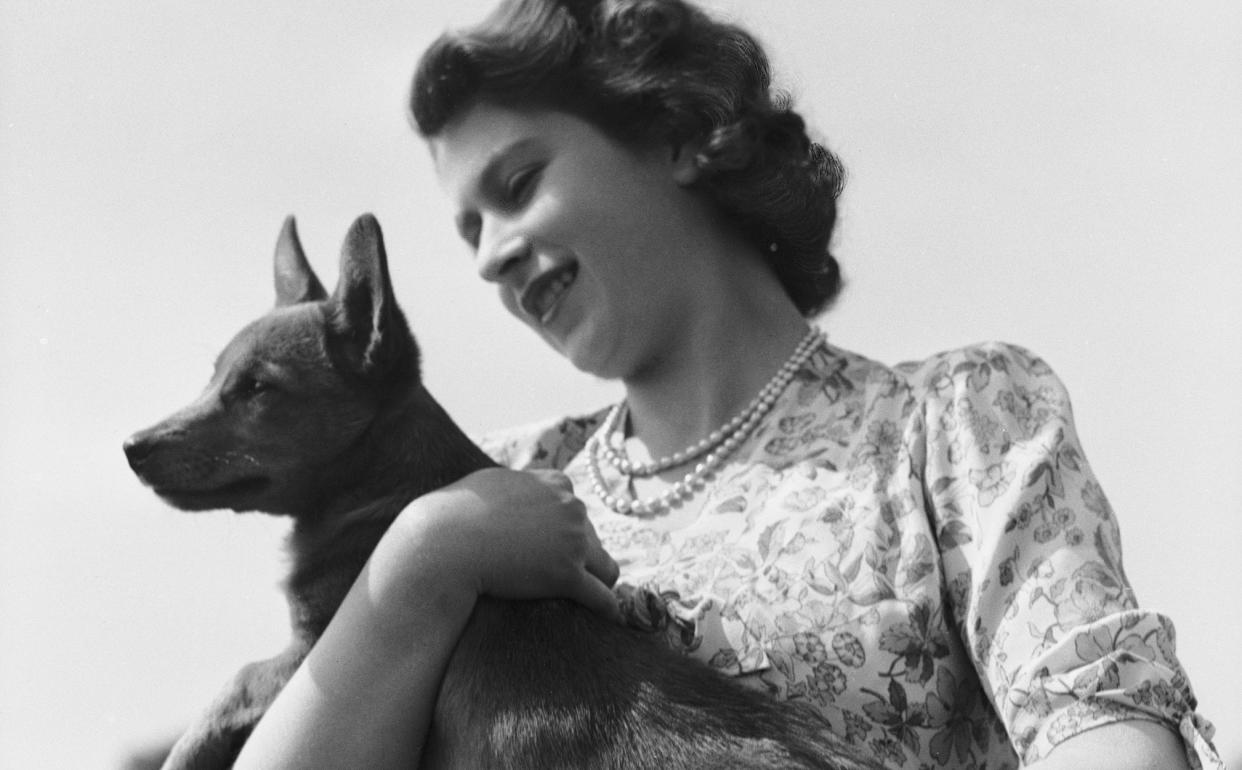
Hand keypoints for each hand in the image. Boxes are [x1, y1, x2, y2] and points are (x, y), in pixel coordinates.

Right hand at [381, 468, 620, 621]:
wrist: (445, 543)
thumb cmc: (456, 515)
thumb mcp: (490, 484)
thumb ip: (514, 486)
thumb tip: (516, 485)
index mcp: (554, 483)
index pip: (574, 508)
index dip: (565, 530)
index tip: (554, 547)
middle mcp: (570, 507)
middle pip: (590, 536)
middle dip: (579, 555)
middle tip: (560, 577)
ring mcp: (572, 541)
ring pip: (605, 566)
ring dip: (598, 580)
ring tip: (592, 598)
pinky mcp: (566, 576)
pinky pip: (601, 596)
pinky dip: (607, 608)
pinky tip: (608, 618)